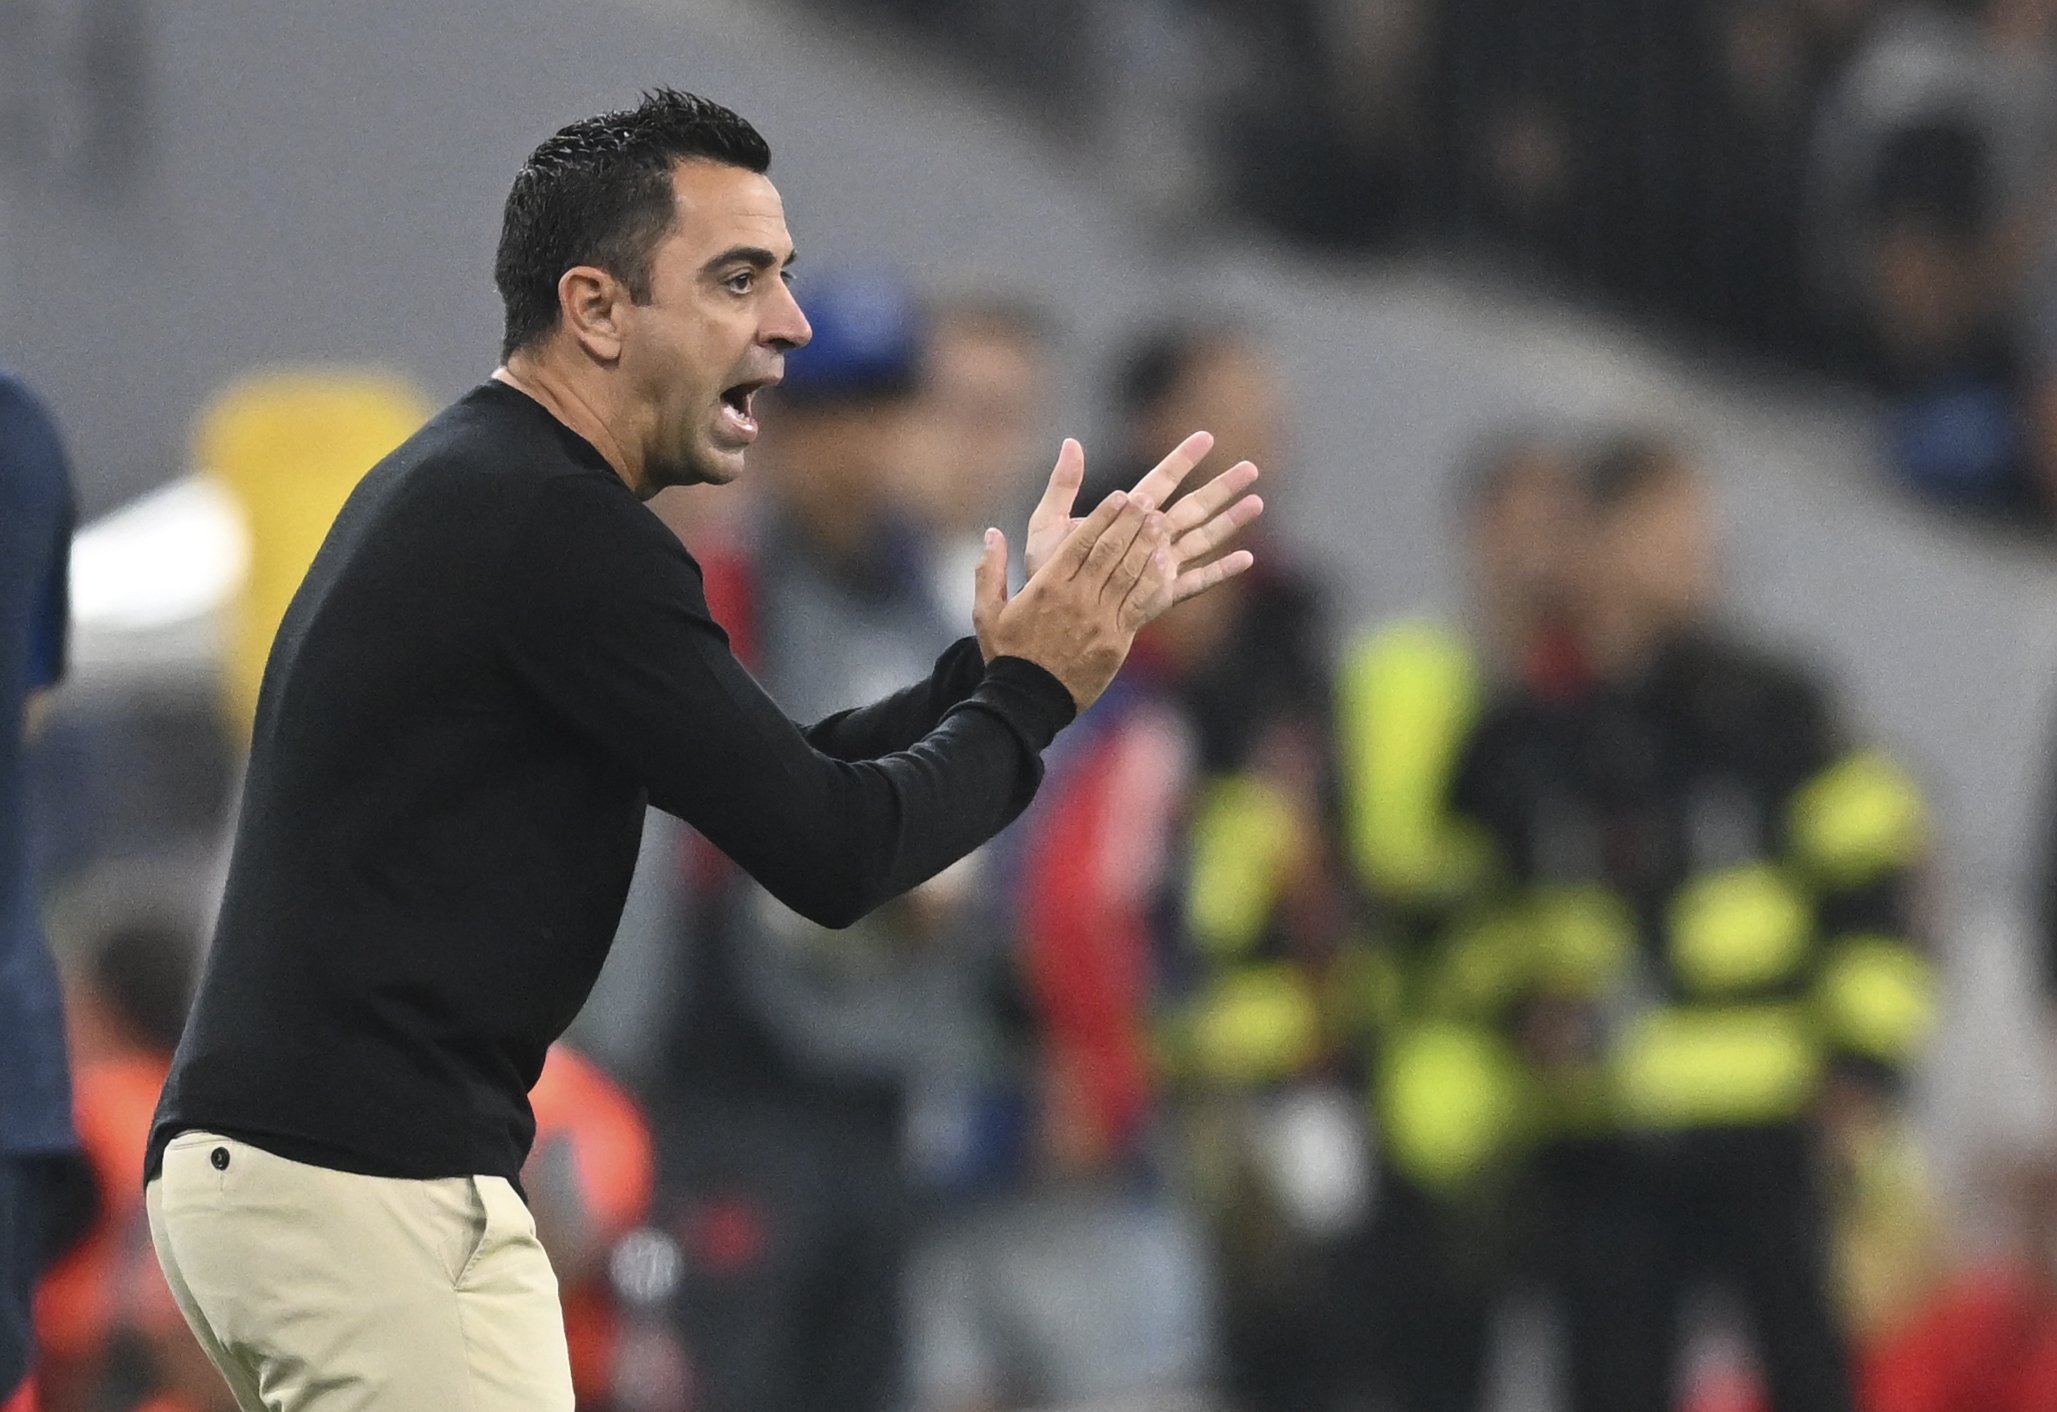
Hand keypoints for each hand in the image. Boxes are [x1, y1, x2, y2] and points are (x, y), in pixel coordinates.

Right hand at [973, 489, 1170, 710]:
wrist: (1027, 702)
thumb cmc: (1007, 654)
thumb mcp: (986, 612)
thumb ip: (988, 570)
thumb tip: (991, 533)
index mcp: (1047, 586)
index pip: (1081, 541)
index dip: (1105, 516)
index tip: (1121, 496)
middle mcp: (1077, 598)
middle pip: (1111, 551)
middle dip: (1131, 522)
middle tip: (1148, 500)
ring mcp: (1100, 620)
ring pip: (1130, 574)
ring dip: (1148, 545)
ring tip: (1162, 522)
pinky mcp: (1117, 641)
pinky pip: (1140, 605)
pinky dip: (1155, 582)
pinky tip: (1167, 563)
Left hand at [1022, 433, 1263, 619]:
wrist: (1047, 614)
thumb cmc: (1046, 569)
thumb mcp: (1048, 523)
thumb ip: (1063, 486)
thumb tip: (1071, 442)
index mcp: (1125, 516)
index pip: (1161, 481)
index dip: (1183, 459)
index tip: (1206, 437)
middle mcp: (1147, 538)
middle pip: (1192, 507)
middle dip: (1222, 487)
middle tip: (1251, 468)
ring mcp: (1156, 566)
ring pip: (1201, 539)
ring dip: (1229, 522)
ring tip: (1258, 503)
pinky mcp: (1159, 595)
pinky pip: (1195, 582)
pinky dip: (1220, 571)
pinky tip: (1246, 558)